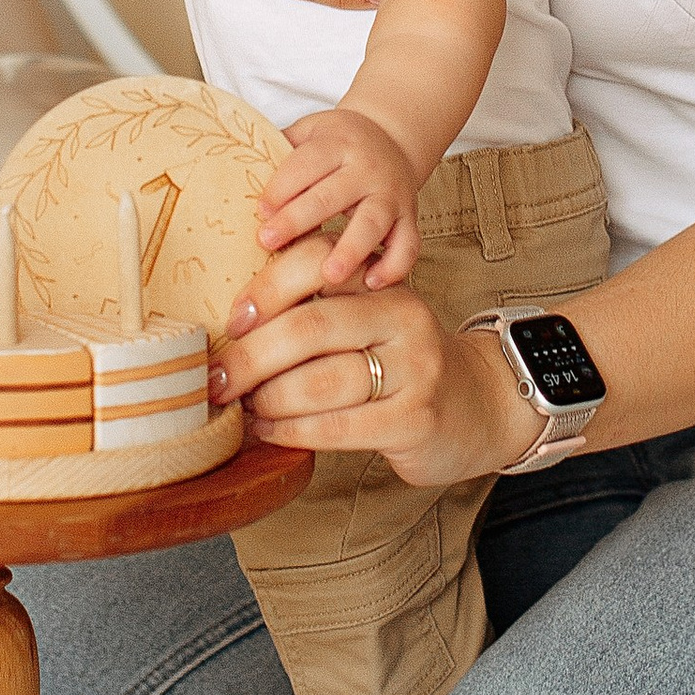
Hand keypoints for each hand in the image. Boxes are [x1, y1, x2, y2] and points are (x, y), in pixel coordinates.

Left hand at [213, 270, 533, 493]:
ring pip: (319, 381)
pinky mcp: (414, 419)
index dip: (266, 289)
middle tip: (216, 382)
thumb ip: (321, 312)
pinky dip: (290, 432)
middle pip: (309, 326)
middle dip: (250, 357)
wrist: (478, 406)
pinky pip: (336, 427)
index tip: (232, 322)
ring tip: (243, 409)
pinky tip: (269, 432)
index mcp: (385, 284)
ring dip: (267, 399)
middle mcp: (404, 318)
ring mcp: (415, 369)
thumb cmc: (403, 364)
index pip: (318, 263)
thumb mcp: (372, 321)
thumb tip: (233, 329)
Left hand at [258, 108, 420, 288]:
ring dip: (351, 248)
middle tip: (269, 242)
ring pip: (373, 222)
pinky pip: (409, 244)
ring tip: (328, 276)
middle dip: (299, 219)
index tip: (259, 212)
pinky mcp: (410, 217)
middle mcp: (367, 168)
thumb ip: (279, 149)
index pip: (307, 163)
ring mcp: (392, 194)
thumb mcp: (309, 132)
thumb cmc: (337, 143)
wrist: (392, 137)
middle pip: (332, 194)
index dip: (282, 187)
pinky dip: (395, 265)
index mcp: (337, 144)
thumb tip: (226, 173)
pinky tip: (373, 285)